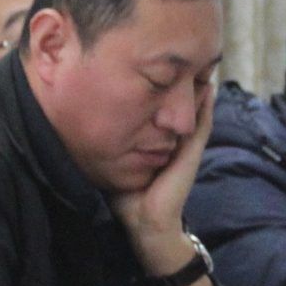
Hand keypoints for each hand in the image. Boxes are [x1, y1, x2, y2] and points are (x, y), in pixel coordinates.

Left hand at [113, 76, 216, 261]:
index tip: (150, 67)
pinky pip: (202, 124)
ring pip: (194, 111)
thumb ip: (106, 147)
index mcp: (155, 144)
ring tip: (198, 67)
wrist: (146, 225)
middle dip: (180, 84)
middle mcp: (173, 142)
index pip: (158, 110)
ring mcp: (186, 147)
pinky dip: (206, 106)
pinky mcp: (192, 153)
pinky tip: (208, 88)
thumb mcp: (113, 164)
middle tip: (180, 60)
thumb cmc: (127, 200)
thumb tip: (78, 127)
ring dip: (196, 90)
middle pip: (179, 105)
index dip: (158, 89)